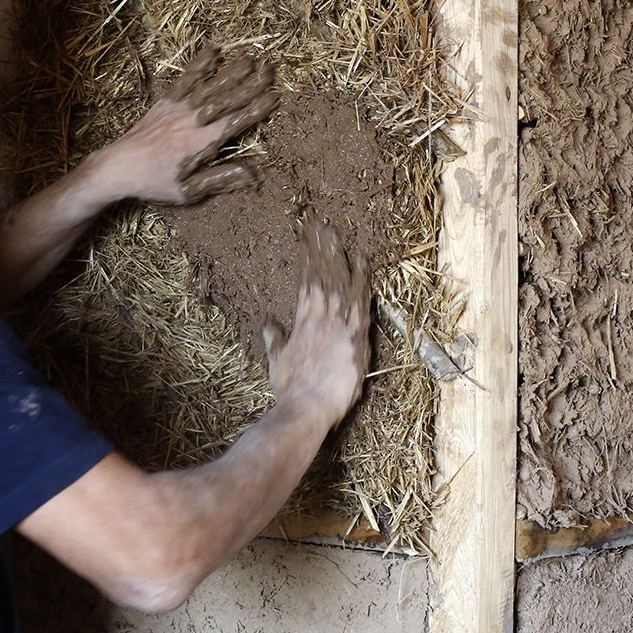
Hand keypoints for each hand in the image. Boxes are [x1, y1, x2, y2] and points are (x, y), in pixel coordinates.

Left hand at [106, 46, 278, 203]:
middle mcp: (192, 120)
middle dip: (251, 84)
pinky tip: (214, 51)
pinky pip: (186, 78)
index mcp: (200, 142)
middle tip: (270, 70)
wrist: (118, 166)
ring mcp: (178, 107)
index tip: (275, 98)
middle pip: (227, 98)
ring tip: (251, 58)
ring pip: (210, 84)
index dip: (256, 109)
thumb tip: (252, 175)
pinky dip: (201, 64)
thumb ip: (220, 178)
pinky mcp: (166, 101)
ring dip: (232, 71)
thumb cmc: (153, 181)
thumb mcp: (188, 191)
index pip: (235, 122)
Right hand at [261, 218, 371, 427]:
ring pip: (339, 282)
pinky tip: (364, 262)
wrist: (308, 406)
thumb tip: (269, 323)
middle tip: (322, 226)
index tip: (308, 242)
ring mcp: (338, 323)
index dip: (308, 261)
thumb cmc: (292, 389)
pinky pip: (361, 301)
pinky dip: (362, 280)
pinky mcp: (356, 334)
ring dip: (338, 257)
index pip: (306, 283)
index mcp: (302, 321)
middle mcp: (319, 316)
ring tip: (336, 235)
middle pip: (321, 276)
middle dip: (321, 251)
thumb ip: (275, 339)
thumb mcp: (278, 361)